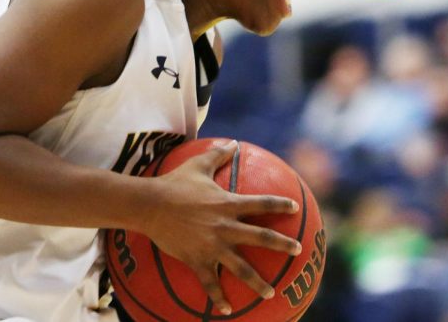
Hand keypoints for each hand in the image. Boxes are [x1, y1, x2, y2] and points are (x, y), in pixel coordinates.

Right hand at [145, 141, 300, 314]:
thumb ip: (218, 154)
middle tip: (297, 250)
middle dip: (282, 244)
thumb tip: (232, 142)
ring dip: (258, 282)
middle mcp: (225, 226)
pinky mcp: (197, 260)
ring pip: (241, 267)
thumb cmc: (174, 183)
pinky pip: (210, 283)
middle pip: (261, 237)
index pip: (261, 203)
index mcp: (228, 204)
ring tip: (272, 292)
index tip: (294, 208)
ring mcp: (212, 246)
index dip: (280, 204)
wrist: (150, 205)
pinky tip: (228, 310)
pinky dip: (219, 298)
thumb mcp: (198, 165)